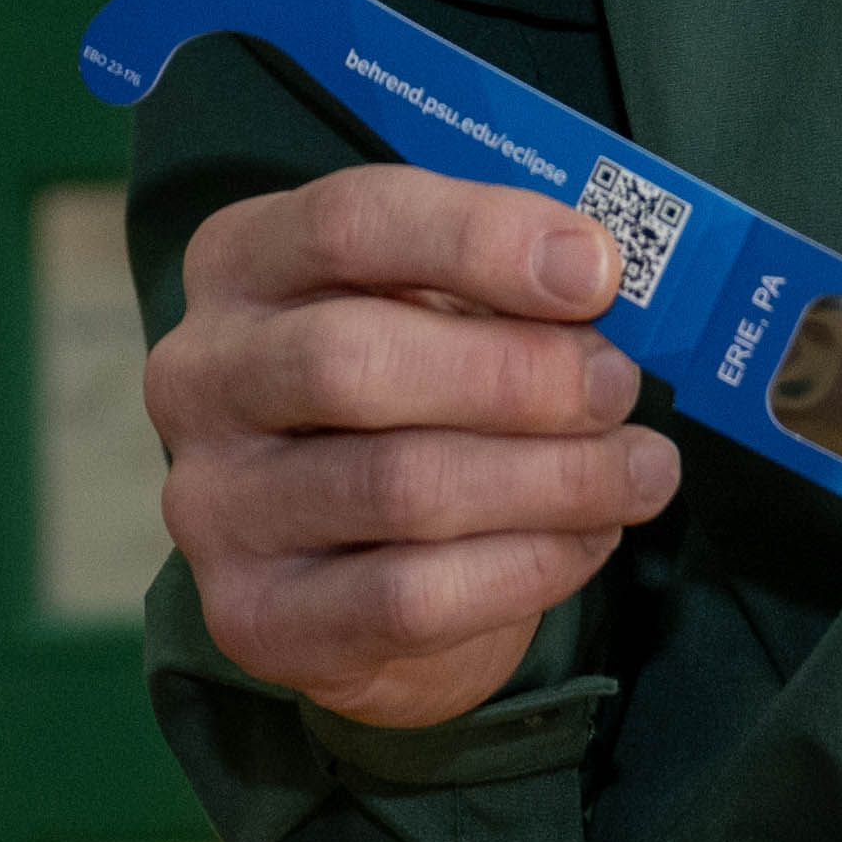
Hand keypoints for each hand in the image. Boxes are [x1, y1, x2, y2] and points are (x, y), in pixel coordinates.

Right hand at [148, 167, 686, 735]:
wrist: (357, 567)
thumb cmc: (415, 395)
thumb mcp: (440, 305)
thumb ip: (502, 280)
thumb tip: (603, 279)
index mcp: (240, 263)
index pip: (347, 222)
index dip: (481, 240)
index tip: (599, 271)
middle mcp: (198, 378)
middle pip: (353, 359)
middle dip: (518, 373)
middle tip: (621, 385)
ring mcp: (213, 507)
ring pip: (398, 486)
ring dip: (552, 478)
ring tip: (643, 470)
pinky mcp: (255, 619)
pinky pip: (411, 597)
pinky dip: (527, 565)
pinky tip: (592, 538)